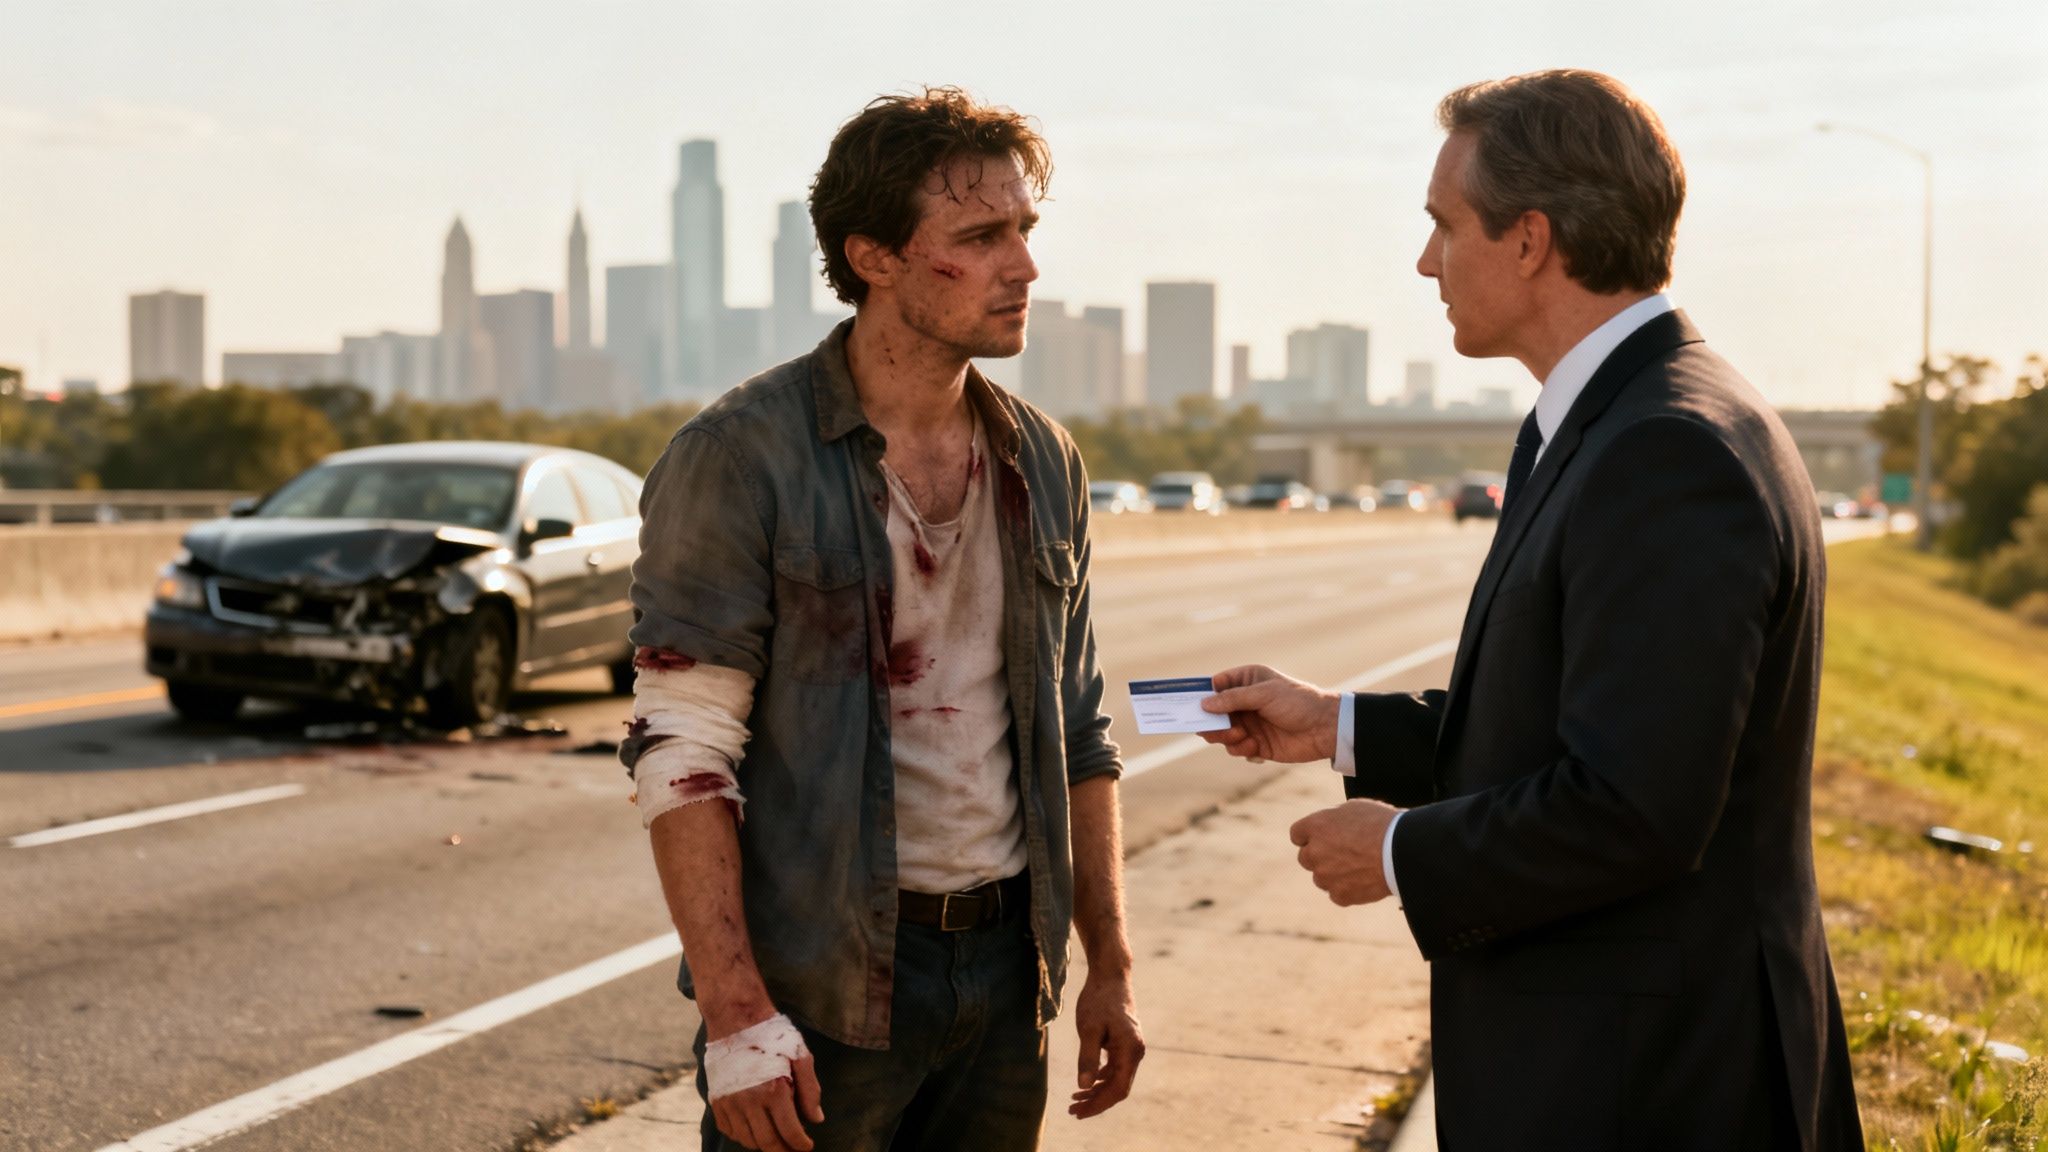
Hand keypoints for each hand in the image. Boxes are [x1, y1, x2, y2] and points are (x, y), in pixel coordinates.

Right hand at [705, 1006, 824, 1151]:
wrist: (735, 1017)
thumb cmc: (772, 1035)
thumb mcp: (800, 1055)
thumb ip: (810, 1090)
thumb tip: (816, 1119)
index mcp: (773, 1090)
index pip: (790, 1133)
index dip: (801, 1145)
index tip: (807, 1146)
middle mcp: (749, 1101)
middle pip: (768, 1143)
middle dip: (784, 1151)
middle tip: (793, 1149)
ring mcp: (730, 1102)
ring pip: (748, 1141)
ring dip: (764, 1145)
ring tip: (777, 1139)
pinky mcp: (717, 1100)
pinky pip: (730, 1131)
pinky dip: (744, 1136)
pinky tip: (755, 1128)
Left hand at [1069, 969, 1144, 1117]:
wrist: (1110, 976)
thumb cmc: (1099, 1000)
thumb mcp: (1089, 1029)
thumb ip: (1087, 1057)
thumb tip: (1083, 1087)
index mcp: (1131, 1051)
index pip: (1118, 1090)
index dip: (1098, 1104)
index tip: (1078, 1113)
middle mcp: (1135, 1052)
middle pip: (1118, 1088)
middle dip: (1096, 1102)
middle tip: (1072, 1111)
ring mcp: (1131, 1048)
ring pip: (1116, 1079)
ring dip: (1097, 1092)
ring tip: (1075, 1100)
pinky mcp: (1124, 1043)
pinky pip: (1114, 1068)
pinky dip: (1100, 1078)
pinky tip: (1086, 1082)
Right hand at [1200, 665, 1340, 763]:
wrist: (1325, 729)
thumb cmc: (1297, 702)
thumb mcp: (1264, 694)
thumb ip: (1233, 699)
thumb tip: (1204, 704)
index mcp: (1246, 681)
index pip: (1216, 686)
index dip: (1201, 695)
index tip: (1188, 705)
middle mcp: (1244, 702)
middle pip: (1213, 713)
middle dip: (1211, 722)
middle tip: (1211, 729)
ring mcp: (1249, 723)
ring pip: (1220, 733)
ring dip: (1226, 736)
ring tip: (1241, 736)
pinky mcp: (1256, 744)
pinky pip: (1235, 748)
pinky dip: (1241, 748)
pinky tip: (1255, 746)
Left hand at [1290, 800, 1399, 905]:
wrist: (1401, 851)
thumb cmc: (1381, 824)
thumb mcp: (1354, 808)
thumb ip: (1334, 819)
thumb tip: (1330, 826)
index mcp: (1315, 826)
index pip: (1297, 834)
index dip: (1309, 836)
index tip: (1321, 838)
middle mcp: (1314, 852)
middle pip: (1305, 858)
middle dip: (1319, 856)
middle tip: (1341, 854)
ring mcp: (1325, 876)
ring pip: (1321, 878)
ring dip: (1333, 874)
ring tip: (1358, 867)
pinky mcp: (1340, 895)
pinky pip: (1336, 893)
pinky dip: (1347, 889)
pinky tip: (1363, 880)